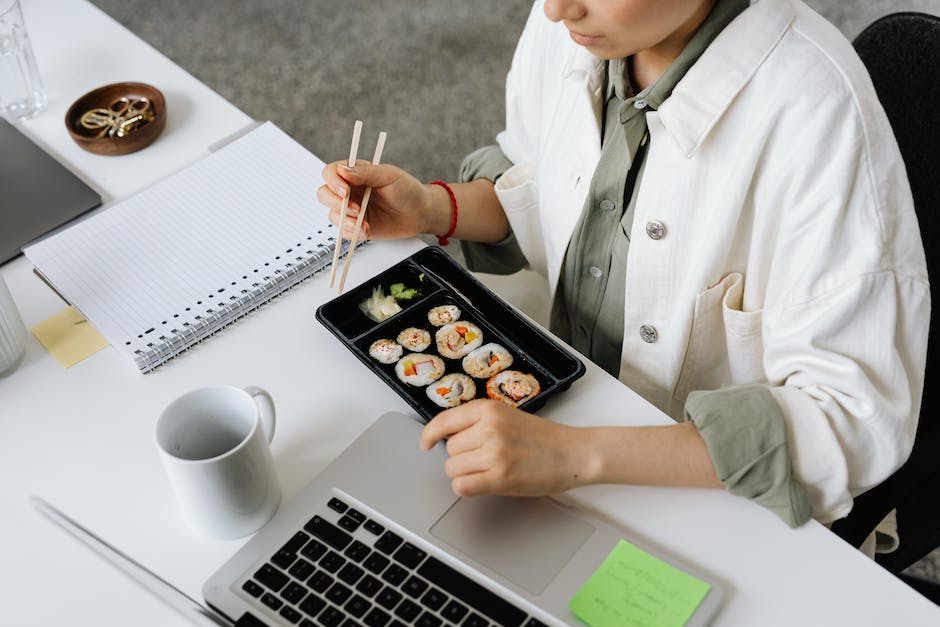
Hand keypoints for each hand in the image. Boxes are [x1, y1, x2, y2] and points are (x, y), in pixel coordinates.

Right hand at [317, 159, 446, 240]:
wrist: (420, 214)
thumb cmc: (408, 191)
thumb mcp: (389, 176)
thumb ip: (366, 172)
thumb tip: (344, 170)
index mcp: (356, 173)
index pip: (331, 172)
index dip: (333, 181)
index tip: (345, 191)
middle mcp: (350, 190)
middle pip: (324, 194)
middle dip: (336, 203)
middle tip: (355, 210)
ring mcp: (352, 209)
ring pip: (332, 214)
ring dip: (345, 221)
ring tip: (363, 223)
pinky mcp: (356, 226)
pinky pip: (343, 231)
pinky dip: (352, 232)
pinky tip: (366, 230)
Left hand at [419, 399, 590, 496]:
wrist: (572, 453)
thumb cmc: (543, 438)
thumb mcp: (508, 417)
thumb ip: (478, 422)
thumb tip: (447, 437)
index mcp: (489, 409)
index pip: (444, 421)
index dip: (430, 434)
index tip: (426, 443)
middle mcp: (489, 428)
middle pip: (448, 449)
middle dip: (461, 457)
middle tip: (484, 458)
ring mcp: (494, 453)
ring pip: (453, 469)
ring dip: (465, 474)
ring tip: (488, 470)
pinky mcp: (500, 477)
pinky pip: (462, 486)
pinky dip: (467, 488)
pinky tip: (483, 484)